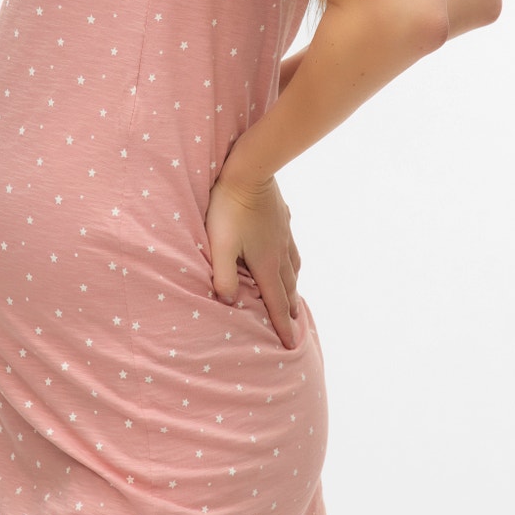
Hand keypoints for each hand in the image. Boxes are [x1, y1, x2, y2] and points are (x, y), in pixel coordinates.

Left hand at [204, 169, 302, 349]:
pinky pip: (290, 245)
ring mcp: (284, 234)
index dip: (282, 326)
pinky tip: (286, 252)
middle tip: (294, 324)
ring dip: (293, 285)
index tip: (291, 345)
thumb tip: (229, 301)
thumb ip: (223, 277)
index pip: (276, 302)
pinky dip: (291, 259)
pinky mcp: (282, 218)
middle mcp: (280, 252)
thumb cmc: (229, 209)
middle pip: (288, 287)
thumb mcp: (220, 246)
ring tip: (293, 294)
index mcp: (266, 263)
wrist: (250, 170)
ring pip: (292, 266)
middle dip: (290, 308)